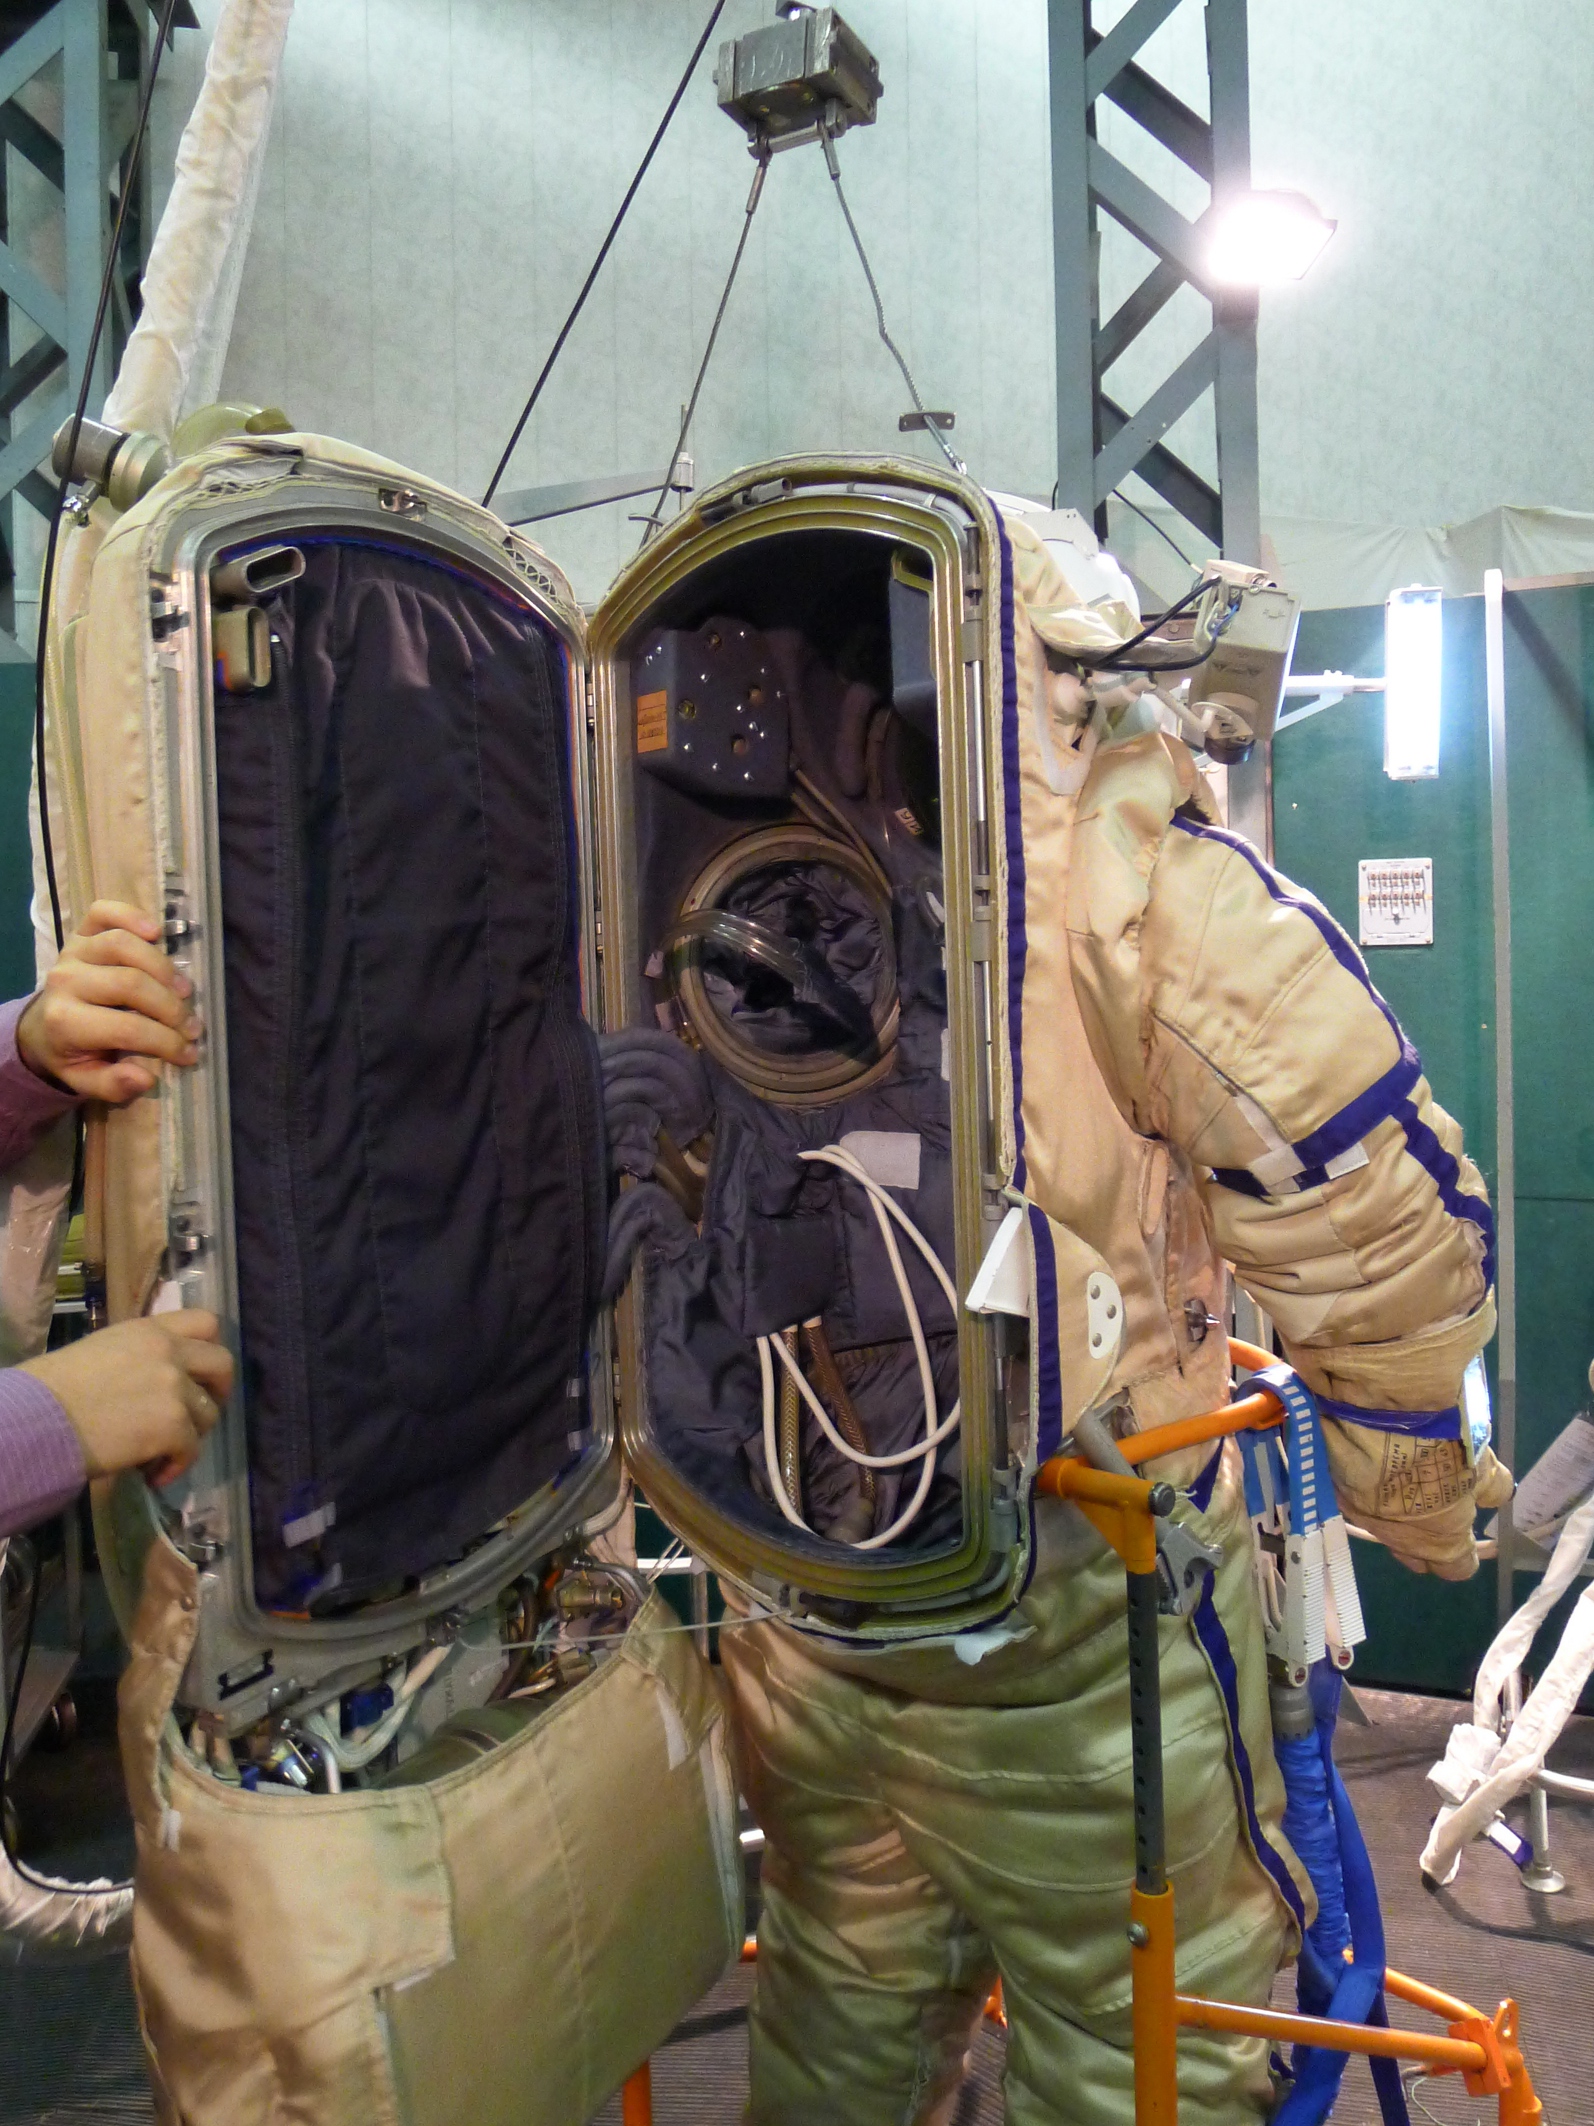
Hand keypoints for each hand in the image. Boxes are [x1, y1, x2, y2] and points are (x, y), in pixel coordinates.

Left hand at [16, 901, 200, 1103]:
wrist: (43, 1027)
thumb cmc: (74, 1054)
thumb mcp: (87, 1081)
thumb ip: (113, 1085)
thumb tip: (146, 1078)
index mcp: (66, 1022)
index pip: (126, 1028)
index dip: (165, 1041)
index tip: (189, 1053)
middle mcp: (65, 981)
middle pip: (131, 983)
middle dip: (171, 1008)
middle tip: (192, 1026)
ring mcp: (72, 952)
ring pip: (123, 945)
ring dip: (163, 967)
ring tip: (184, 990)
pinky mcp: (79, 932)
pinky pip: (103, 912)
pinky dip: (131, 916)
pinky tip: (157, 933)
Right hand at [20, 1312, 232, 1484]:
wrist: (39, 1419)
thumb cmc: (56, 1387)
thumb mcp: (104, 1350)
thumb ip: (142, 1356)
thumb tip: (162, 1379)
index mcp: (151, 1330)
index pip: (207, 1323)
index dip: (210, 1349)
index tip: (200, 1372)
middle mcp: (170, 1353)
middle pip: (223, 1364)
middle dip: (217, 1391)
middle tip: (197, 1412)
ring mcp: (175, 1388)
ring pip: (209, 1414)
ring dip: (191, 1435)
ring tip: (162, 1450)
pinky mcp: (173, 1426)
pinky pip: (192, 1450)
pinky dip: (175, 1466)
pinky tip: (153, 1474)